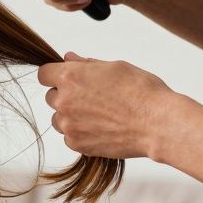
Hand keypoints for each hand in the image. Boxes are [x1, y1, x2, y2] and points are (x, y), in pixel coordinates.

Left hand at [37, 52, 175, 158]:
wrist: (158, 123)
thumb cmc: (142, 91)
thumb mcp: (115, 67)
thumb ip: (86, 64)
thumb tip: (68, 58)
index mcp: (70, 77)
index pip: (44, 74)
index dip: (55, 75)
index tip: (67, 79)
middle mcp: (64, 101)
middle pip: (51, 97)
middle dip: (66, 96)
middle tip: (93, 98)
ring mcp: (68, 125)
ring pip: (59, 118)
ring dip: (71, 116)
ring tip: (100, 115)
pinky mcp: (77, 144)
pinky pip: (69, 136)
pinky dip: (81, 133)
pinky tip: (102, 128)